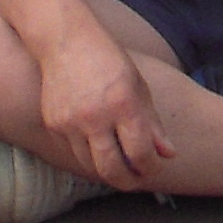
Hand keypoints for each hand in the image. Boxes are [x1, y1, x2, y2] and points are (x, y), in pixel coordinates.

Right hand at [35, 26, 170, 191]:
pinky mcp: (53, 124)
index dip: (150, 167)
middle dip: (127, 182)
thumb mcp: (138, 86)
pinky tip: (96, 145)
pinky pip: (73, 151)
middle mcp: (95, 116)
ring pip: (90, 165)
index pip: (140, 152)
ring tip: (118, 166)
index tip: (152, 168)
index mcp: (123, 103)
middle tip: (135, 182)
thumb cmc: (108, 61)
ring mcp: (71, 122)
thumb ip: (153, 123)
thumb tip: (168, 155)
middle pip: (112, 169)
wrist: (65, 40)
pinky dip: (86, 154)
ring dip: (106, 170)